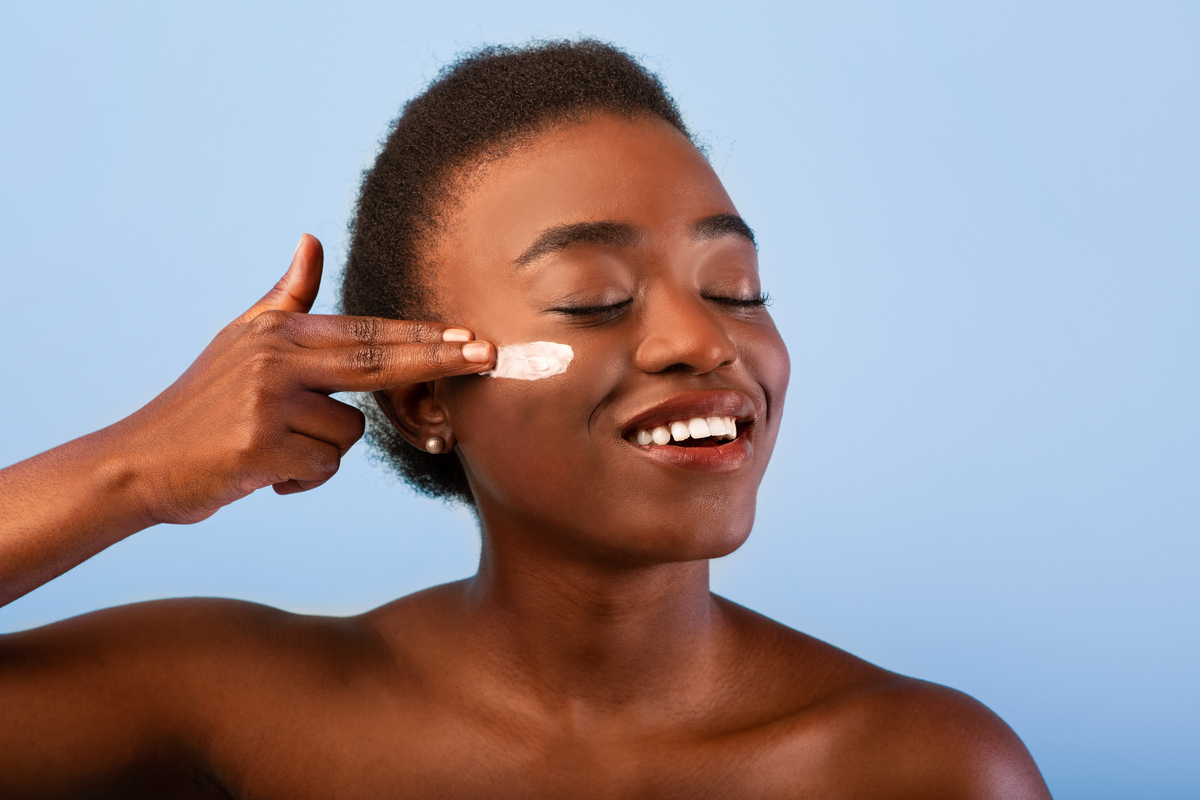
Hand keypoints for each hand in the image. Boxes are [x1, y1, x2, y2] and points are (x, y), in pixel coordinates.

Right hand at [122, 234, 492, 524]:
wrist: (139, 463)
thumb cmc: (201, 404)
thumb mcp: (241, 339)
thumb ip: (287, 297)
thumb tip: (312, 240)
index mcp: (280, 334)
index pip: (368, 332)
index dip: (424, 336)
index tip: (472, 335)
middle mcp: (276, 360)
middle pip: (378, 361)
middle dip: (439, 359)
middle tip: (490, 355)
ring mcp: (268, 402)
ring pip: (348, 436)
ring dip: (321, 454)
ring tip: (275, 449)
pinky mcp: (260, 447)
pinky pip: (321, 469)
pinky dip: (300, 480)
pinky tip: (263, 472)